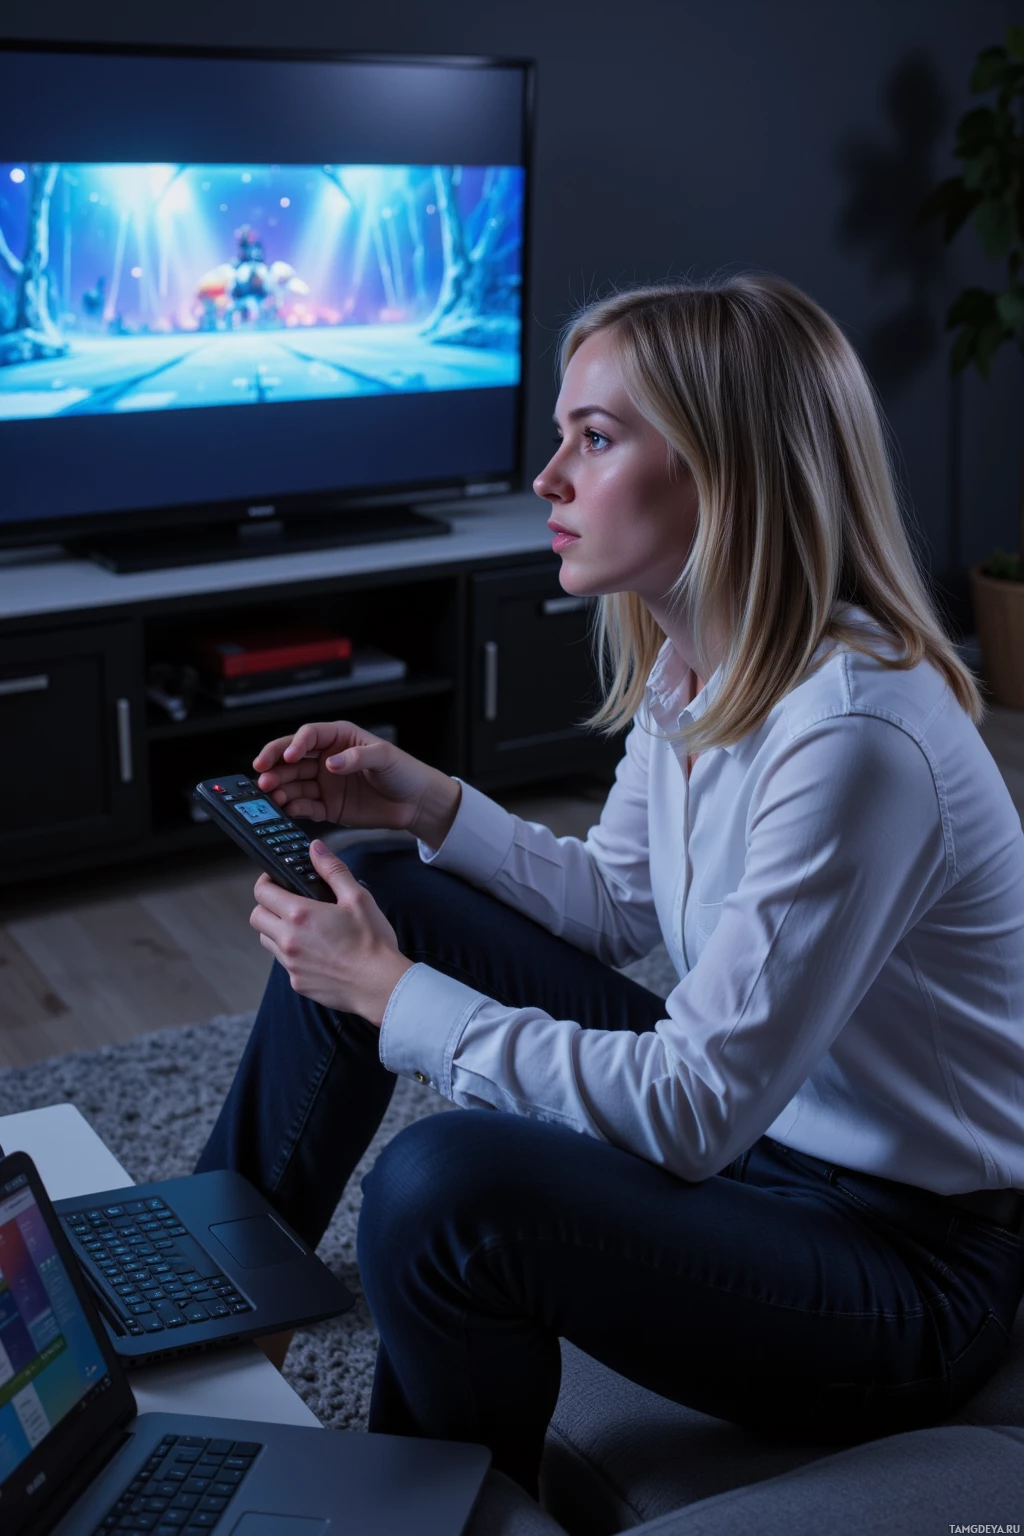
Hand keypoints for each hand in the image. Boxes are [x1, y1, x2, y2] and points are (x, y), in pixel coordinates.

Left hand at [249, 841, 413, 1023]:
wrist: (380, 985)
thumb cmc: (372, 942)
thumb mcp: (357, 898)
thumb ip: (333, 870)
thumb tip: (315, 848)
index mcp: (300, 915)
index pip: (262, 893)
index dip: (266, 882)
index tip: (276, 880)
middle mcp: (289, 940)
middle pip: (256, 918)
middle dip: (267, 906)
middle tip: (287, 903)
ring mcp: (291, 964)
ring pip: (267, 941)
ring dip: (276, 930)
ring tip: (302, 927)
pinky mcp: (297, 982)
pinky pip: (284, 963)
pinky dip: (292, 953)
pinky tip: (316, 951)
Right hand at [252, 721, 460, 847]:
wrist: (416, 802)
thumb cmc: (404, 771)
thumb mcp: (385, 757)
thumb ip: (357, 758)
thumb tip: (330, 764)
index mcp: (338, 738)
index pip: (308, 736)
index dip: (294, 745)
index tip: (288, 757)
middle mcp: (326, 759)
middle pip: (292, 760)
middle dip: (275, 767)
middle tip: (263, 778)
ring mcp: (325, 783)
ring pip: (294, 784)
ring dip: (279, 789)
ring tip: (270, 796)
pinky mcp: (328, 807)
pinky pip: (305, 806)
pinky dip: (293, 808)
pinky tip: (285, 809)